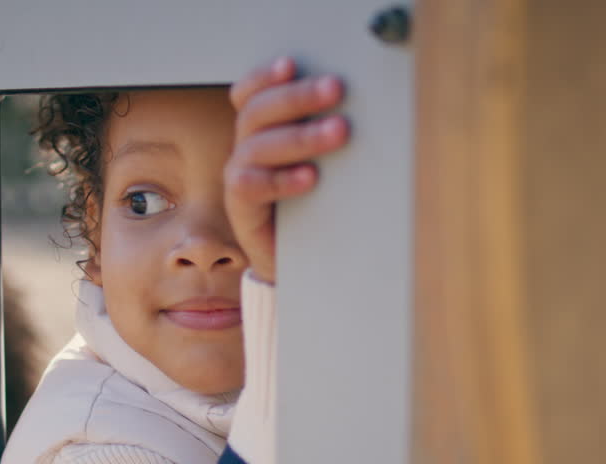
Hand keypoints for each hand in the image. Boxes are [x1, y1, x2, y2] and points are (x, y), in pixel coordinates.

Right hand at [225, 57, 349, 284]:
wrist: (299, 258)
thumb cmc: (314, 202)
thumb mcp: (322, 161)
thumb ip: (326, 132)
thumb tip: (364, 105)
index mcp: (261, 130)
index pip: (250, 94)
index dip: (264, 77)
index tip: (292, 65)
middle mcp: (246, 148)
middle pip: (258, 112)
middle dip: (298, 97)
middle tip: (336, 90)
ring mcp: (241, 176)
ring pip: (258, 146)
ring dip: (301, 136)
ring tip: (338, 132)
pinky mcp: (243, 209)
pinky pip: (252, 186)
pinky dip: (282, 179)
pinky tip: (310, 177)